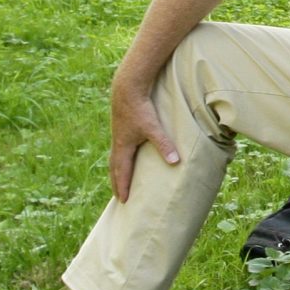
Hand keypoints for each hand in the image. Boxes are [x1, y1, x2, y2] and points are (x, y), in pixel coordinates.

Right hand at [108, 78, 178, 202]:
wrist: (127, 88)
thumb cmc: (140, 108)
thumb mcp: (153, 128)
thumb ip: (164, 144)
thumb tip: (175, 162)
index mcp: (123, 147)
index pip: (122, 172)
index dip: (123, 187)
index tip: (123, 201)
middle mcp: (118, 143)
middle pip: (115, 168)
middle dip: (117, 183)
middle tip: (119, 197)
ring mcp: (118, 134)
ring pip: (115, 158)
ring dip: (117, 171)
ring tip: (119, 179)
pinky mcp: (121, 126)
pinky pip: (118, 148)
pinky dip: (120, 158)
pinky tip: (126, 155)